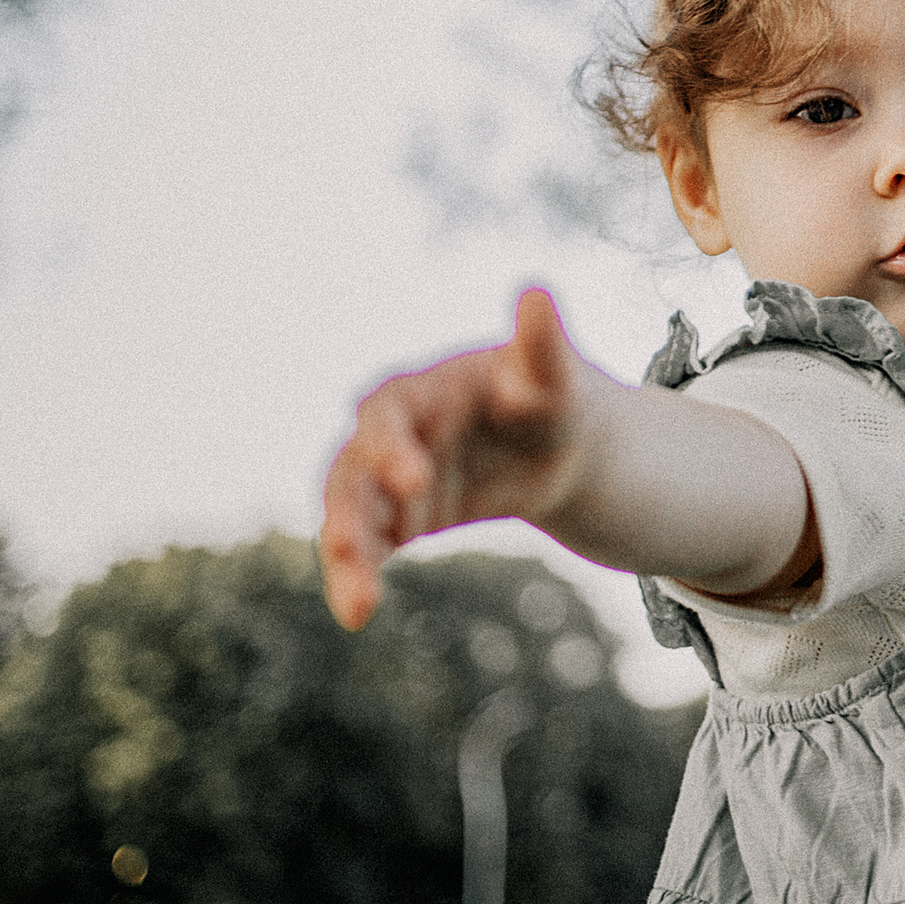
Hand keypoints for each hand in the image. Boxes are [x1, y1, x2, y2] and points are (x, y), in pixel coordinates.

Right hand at [320, 286, 580, 629]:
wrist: (560, 444)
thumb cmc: (554, 396)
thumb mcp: (555, 376)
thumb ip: (541, 344)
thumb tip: (537, 292)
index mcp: (422, 390)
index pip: (388, 412)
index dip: (390, 444)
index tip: (412, 479)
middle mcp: (392, 434)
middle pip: (352, 468)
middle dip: (348, 509)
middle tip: (347, 550)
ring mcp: (387, 479)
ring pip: (349, 514)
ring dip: (344, 554)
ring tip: (353, 605)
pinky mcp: (395, 519)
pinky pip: (366, 548)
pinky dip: (356, 576)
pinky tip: (356, 611)